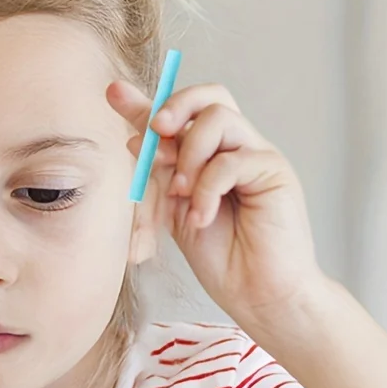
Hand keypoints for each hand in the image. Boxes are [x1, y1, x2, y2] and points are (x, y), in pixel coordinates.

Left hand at [107, 80, 325, 328]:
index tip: (112, 93)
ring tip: (180, 194)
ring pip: (219, 118)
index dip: (144, 103)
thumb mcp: (175, 213)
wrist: (258, 294)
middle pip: (209, 97)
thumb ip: (160, 177)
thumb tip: (134, 138)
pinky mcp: (275, 171)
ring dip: (188, 154)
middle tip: (155, 133)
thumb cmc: (222, 259)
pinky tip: (201, 218)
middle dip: (174, 106)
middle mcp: (234, 149)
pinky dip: (206, 188)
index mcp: (209, 158)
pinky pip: (231, 160)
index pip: (180, 117)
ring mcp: (256, 157)